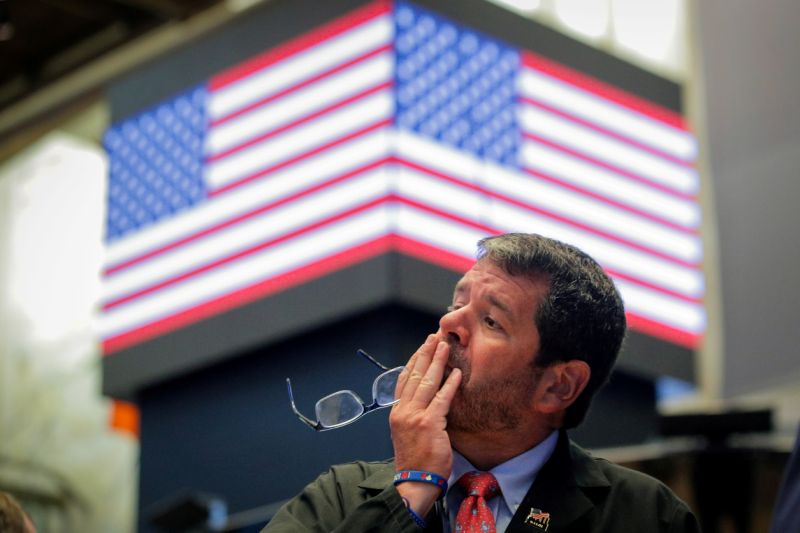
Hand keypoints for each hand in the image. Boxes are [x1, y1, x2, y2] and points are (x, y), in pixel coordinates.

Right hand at [389, 334, 461, 514]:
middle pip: (414, 375)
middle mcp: (403, 411)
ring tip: (445, 345)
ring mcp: (415, 416)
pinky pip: (441, 399)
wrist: (414, 481)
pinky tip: (457, 373)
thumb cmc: (414, 460)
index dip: (414, 360)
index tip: (423, 346)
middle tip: (435, 336)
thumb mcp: (407, 432)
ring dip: (437, 361)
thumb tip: (427, 398)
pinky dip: (450, 384)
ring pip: (427, 382)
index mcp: (396, 412)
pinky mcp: (430, 424)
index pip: (404, 379)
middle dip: (426, 353)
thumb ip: (414, 414)